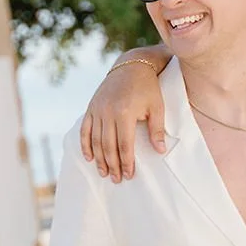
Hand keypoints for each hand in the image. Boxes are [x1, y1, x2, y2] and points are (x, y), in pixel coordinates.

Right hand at [80, 60, 166, 181]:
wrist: (131, 66)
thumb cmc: (148, 88)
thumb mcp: (157, 107)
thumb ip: (157, 129)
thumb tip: (160, 151)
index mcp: (125, 112)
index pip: (124, 144)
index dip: (126, 162)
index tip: (129, 175)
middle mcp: (108, 112)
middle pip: (108, 146)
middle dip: (112, 165)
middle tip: (116, 179)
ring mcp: (97, 109)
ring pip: (95, 140)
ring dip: (99, 159)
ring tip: (104, 173)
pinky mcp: (91, 107)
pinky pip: (85, 130)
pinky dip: (85, 145)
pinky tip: (89, 158)